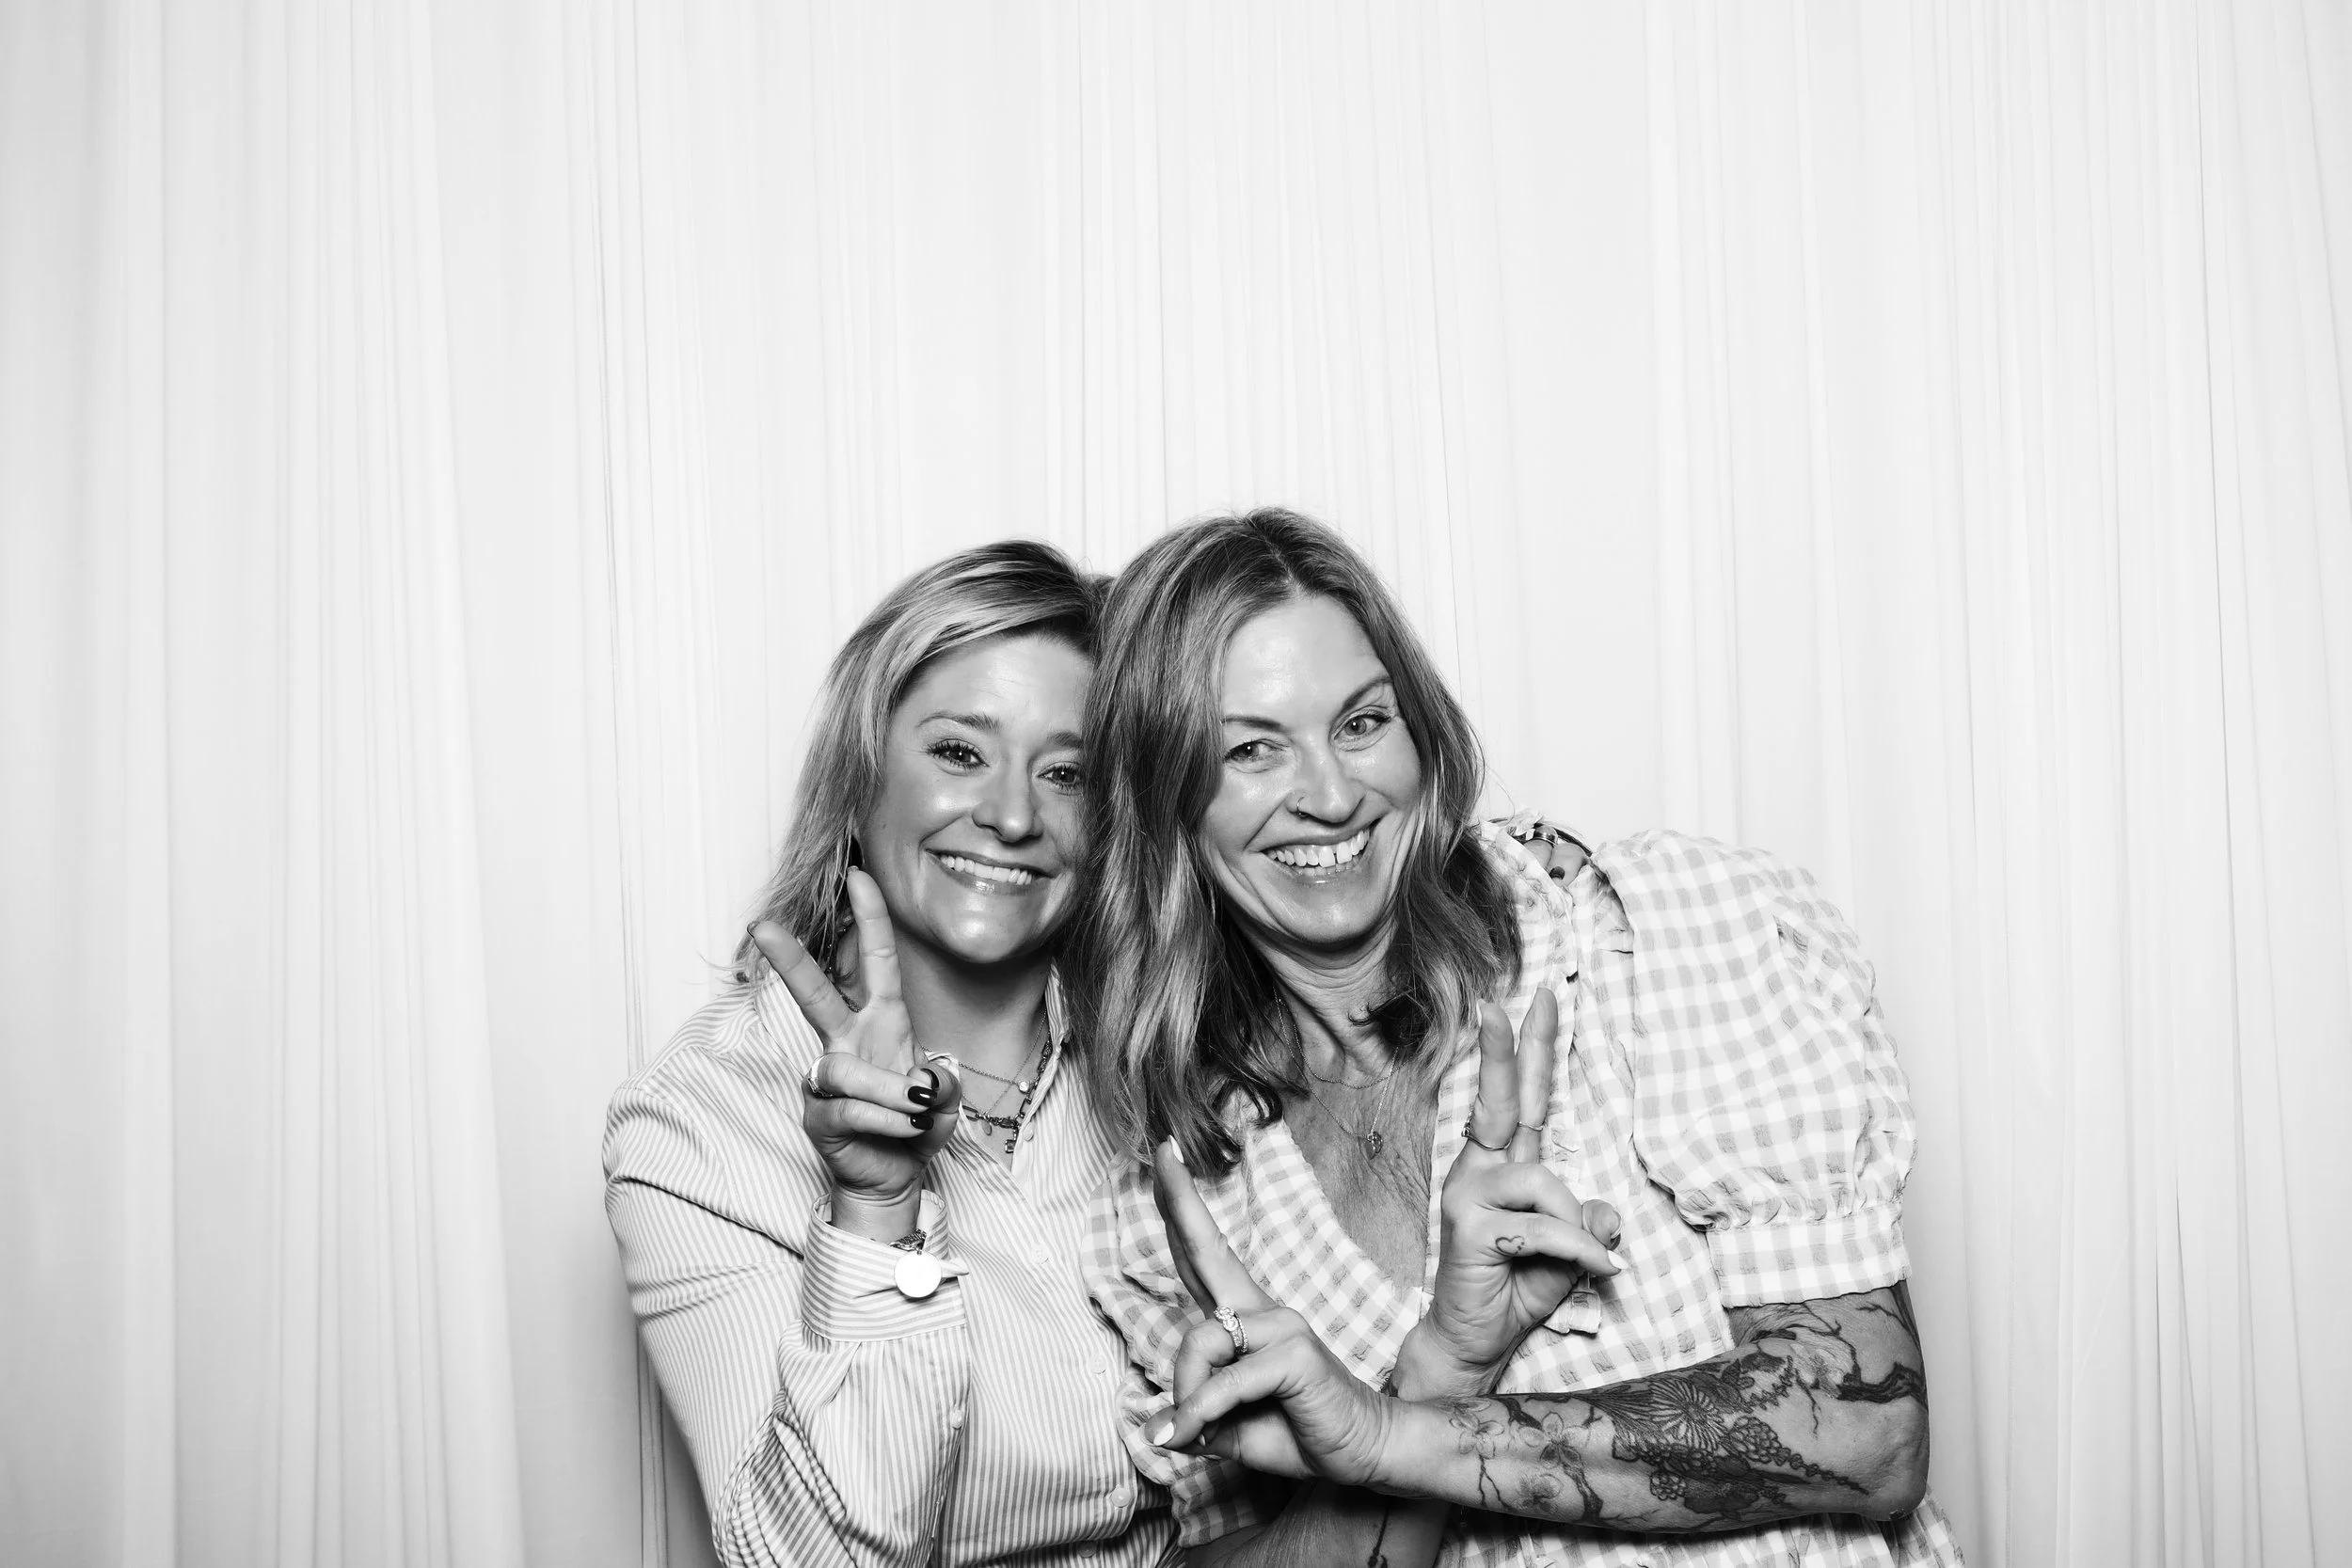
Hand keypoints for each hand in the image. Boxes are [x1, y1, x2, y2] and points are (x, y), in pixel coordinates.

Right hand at [751, 869, 964, 1219]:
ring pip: (845, 1072)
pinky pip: (848, 1111)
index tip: (859, 876)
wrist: (895, 1175)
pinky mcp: (817, 1115)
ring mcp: (828, 1078)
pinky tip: (905, 1131)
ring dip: (889, 1094)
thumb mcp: (948, 1101)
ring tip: (918, 1111)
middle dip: (791, 961)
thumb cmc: (916, 1125)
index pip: (875, 962)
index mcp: (884, 1022)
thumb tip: (923, 1080)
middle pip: (815, 995)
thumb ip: (945, 1085)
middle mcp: (849, 1042)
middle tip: (762, 926)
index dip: (869, 920)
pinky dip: (887, 1121)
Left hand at [1149, 1141, 1393, 1485]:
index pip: (1205, 1256)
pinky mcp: (1296, 1352)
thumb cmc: (1300, 1433)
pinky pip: (1226, 1380)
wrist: (1364, 1454)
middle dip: (1178, 1200)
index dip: (1182, 1211)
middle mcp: (1264, 1311)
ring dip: (1185, 1397)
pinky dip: (1202, 1412)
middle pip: (1207, 1250)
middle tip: (1161, 1149)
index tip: (1166, 1159)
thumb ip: (1196, 1417)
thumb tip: (1159, 1426)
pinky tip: (1194, 1434)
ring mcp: (1283, 1326)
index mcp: (1247, 1319)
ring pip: (1201, 1342)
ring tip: (1189, 1431)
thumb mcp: (1231, 1428)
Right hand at [1401, 989, 1621, 1395]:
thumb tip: (1609, 1215)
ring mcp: (1468, 1195)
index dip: (1529, 1051)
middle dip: (1519, 1046)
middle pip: (1505, 1099)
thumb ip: (1587, 1229)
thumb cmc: (1516, 1294)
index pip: (1520, 1101)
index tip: (1537, 999)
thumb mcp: (1570, 1257)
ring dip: (1578, 1227)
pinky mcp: (1468, 1225)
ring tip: (1593, 1260)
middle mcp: (1479, 1171)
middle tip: (1540, 993)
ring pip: (1545, 1182)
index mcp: (1503, 1169)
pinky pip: (1545, 1226)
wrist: (1475, 1343)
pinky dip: (1578, 1251)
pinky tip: (1596, 1270)